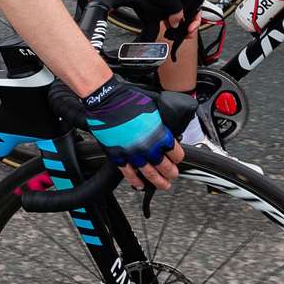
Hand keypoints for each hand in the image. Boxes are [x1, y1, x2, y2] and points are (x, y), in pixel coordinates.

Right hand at [81, 76, 183, 190]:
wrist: (105, 100)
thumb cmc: (127, 99)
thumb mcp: (153, 108)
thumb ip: (160, 122)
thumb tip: (166, 128)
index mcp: (159, 133)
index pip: (175, 152)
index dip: (178, 157)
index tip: (177, 159)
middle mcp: (147, 146)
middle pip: (164, 166)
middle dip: (171, 172)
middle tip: (173, 175)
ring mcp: (132, 153)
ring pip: (149, 173)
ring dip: (158, 181)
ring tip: (163, 185)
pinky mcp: (117, 155)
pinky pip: (128, 172)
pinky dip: (135, 180)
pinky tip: (140, 184)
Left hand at [122, 0, 200, 35]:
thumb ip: (177, 13)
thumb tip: (176, 24)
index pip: (196, 10)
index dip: (195, 21)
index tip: (190, 29)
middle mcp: (179, 0)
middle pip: (188, 16)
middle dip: (188, 26)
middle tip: (186, 34)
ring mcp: (170, 4)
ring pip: (178, 18)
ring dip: (179, 27)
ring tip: (178, 34)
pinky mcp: (162, 8)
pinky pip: (168, 19)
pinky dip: (169, 25)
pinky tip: (169, 29)